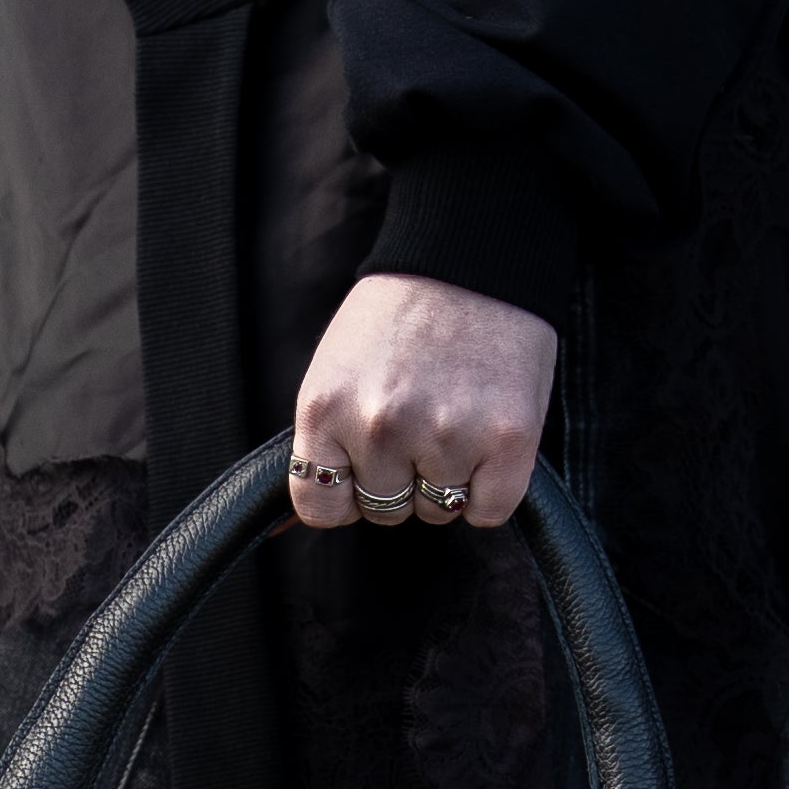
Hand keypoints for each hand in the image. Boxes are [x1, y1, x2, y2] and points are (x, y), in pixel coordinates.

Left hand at [287, 270, 557, 531]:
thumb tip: (281, 531)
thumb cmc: (400, 315)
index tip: (364, 462)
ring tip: (456, 413)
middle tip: (422, 416)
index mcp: (327, 407)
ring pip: (438, 511)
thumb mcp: (335, 369)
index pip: (319, 506)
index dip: (346, 490)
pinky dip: (491, 489)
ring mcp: (447, 433)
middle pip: (385, 511)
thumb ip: (319, 442)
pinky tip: (487, 437)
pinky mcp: (508, 440)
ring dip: (448, 477)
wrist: (471, 257)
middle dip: (402, 476)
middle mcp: (381, 426)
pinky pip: (489, 510)